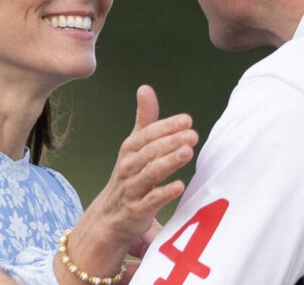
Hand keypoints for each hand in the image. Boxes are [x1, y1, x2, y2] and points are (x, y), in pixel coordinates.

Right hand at [55, 85, 197, 282]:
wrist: (111, 215)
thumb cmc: (129, 173)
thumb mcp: (135, 145)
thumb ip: (145, 118)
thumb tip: (145, 88)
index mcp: (129, 148)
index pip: (148, 133)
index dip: (167, 126)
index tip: (187, 120)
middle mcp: (128, 166)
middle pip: (150, 151)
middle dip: (171, 141)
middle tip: (192, 135)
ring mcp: (132, 188)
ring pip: (150, 172)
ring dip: (169, 162)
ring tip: (188, 152)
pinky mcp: (137, 210)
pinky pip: (151, 200)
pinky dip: (164, 192)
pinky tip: (180, 185)